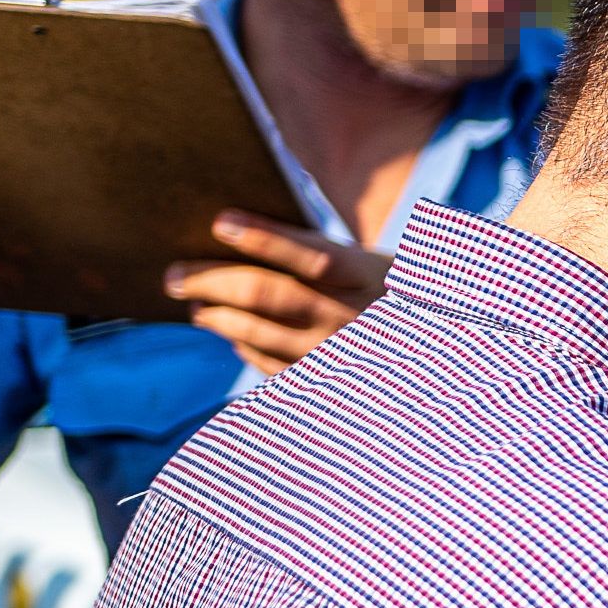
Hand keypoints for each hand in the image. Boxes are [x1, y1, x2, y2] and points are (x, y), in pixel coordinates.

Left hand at [166, 211, 391, 374]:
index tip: (220, 223)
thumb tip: (242, 236)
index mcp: (367, 277)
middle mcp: (351, 317)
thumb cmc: (391, 296)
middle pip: (268, 295)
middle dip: (212, 281)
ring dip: (217, 317)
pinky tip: (229, 333)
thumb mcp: (375, 267)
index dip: (264, 238)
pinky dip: (243, 347)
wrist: (433, 356)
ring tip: (195, 304)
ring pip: (259, 333)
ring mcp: (336, 354)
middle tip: (174, 275)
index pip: (311, 254)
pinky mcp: (325, 383)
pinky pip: (269, 365)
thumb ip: (322, 253)